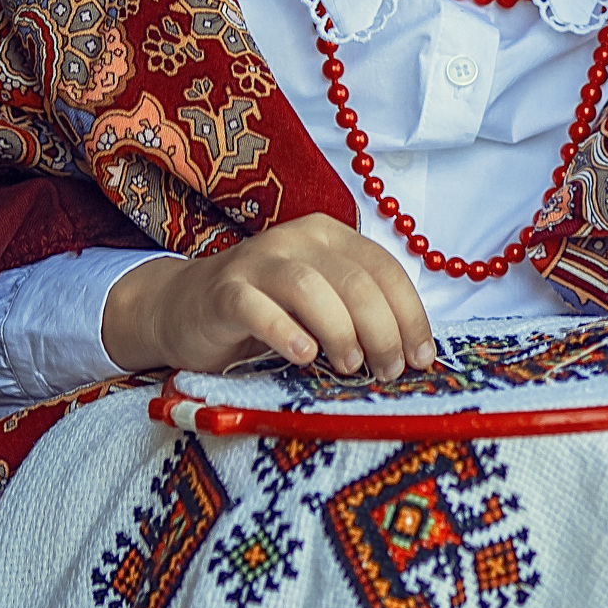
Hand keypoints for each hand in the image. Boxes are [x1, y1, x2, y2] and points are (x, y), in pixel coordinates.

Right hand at [103, 214, 432, 379]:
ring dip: (340, 332)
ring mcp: (257, 261)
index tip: (422, 358)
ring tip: (349, 367)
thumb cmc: (267, 313)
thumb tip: (415, 354)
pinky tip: (303, 357)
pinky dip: (285, 333)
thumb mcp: (321, 306)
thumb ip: (360, 315)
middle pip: (355, 281)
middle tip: (386, 371)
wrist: (185, 309)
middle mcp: (297, 239)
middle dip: (382, 331)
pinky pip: (258, 308)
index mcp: (331, 236)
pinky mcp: (223, 291)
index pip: (385, 269)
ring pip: (311, 288)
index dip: (410, 315)